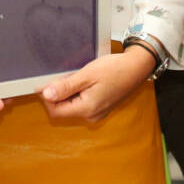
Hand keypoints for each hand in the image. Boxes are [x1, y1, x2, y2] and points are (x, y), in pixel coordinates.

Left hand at [38, 47, 154, 121]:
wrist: (137, 67)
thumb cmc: (116, 69)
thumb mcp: (87, 75)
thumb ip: (65, 87)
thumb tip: (46, 95)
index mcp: (87, 109)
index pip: (56, 111)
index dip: (48, 98)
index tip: (47, 83)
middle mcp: (91, 116)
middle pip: (64, 109)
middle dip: (60, 94)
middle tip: (66, 75)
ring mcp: (97, 113)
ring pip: (73, 105)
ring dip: (70, 92)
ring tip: (80, 77)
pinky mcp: (100, 108)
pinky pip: (82, 103)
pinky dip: (79, 93)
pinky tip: (87, 81)